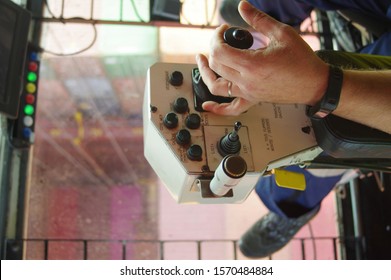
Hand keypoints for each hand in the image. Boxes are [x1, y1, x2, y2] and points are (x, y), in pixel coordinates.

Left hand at [196, 0, 328, 114]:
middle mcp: (247, 81)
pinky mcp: (252, 100)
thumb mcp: (282, 33)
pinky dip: (217, 109)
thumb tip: (242, 6)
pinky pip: (231, 109)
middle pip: (215, 66)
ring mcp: (248, 93)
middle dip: (212, 49)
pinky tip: (207, 106)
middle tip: (219, 39)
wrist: (314, 84)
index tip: (224, 30)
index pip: (219, 51)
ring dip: (205, 74)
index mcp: (252, 64)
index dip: (216, 37)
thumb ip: (259, 19)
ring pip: (216, 87)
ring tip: (201, 62)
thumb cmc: (302, 60)